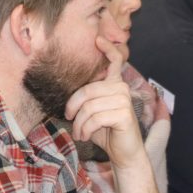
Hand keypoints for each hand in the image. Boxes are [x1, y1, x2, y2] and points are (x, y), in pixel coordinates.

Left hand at [64, 37, 144, 169]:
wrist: (124, 154)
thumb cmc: (106, 133)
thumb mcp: (93, 113)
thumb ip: (87, 101)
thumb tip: (68, 98)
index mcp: (115, 85)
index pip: (115, 61)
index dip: (107, 49)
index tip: (98, 38)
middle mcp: (122, 88)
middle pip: (88, 90)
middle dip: (73, 107)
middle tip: (70, 120)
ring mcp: (124, 100)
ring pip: (89, 106)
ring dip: (79, 123)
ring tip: (79, 133)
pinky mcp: (124, 114)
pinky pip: (94, 118)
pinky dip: (85, 129)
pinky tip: (85, 136)